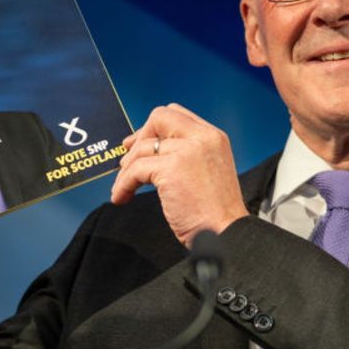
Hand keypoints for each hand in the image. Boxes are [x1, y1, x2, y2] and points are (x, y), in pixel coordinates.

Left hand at [111, 104, 248, 246]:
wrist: (225, 233)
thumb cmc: (216, 214)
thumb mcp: (208, 171)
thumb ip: (187, 155)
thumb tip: (153, 149)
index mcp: (213, 137)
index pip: (177, 114)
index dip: (154, 128)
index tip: (139, 143)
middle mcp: (202, 138)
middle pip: (159, 117)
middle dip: (139, 137)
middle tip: (126, 161)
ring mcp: (186, 151)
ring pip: (143, 148)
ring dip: (126, 169)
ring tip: (124, 188)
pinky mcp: (171, 169)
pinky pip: (135, 170)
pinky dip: (123, 184)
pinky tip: (122, 197)